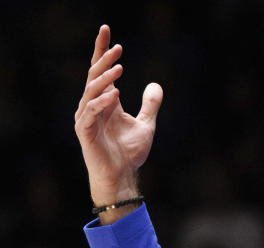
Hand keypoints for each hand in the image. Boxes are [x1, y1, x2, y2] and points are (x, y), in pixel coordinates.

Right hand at [74, 25, 162, 213]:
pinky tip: (114, 94)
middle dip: (104, 60)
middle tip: (118, 47)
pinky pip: (90, 112)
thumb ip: (150, 105)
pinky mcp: (84, 131)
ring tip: (120, 68)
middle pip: (95, 76)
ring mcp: (86, 117)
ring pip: (91, 91)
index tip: (107, 31)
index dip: (103, 51)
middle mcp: (92, 106)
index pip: (102, 71)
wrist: (122, 176)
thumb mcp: (146, 125)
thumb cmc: (129, 153)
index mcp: (105, 101)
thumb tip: (156, 85)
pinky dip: (102, 102)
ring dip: (105, 79)